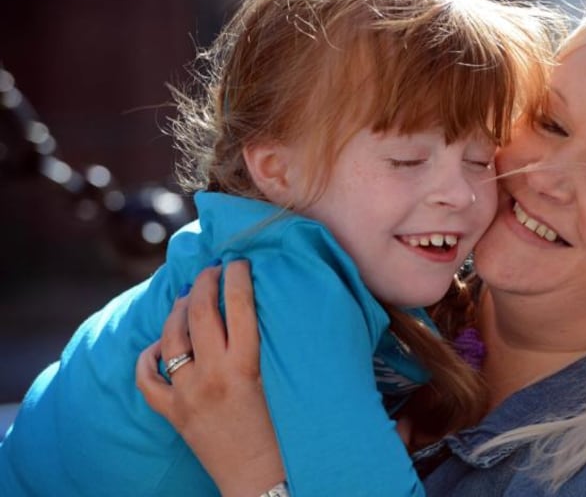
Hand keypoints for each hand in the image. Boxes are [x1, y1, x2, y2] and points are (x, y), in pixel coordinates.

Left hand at [136, 261, 285, 496]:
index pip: (240, 306)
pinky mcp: (172, 413)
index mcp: (245, 367)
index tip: (240, 261)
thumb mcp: (285, 384)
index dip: (239, 277)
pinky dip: (149, 355)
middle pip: (201, 314)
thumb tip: (267, 312)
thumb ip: (274, 349)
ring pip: (171, 338)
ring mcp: (186, 394)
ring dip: (180, 311)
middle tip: (213, 269)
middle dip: (205, 283)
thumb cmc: (285, 434)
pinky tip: (160, 344)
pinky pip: (147, 377)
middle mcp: (211, 376)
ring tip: (190, 297)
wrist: (260, 480)